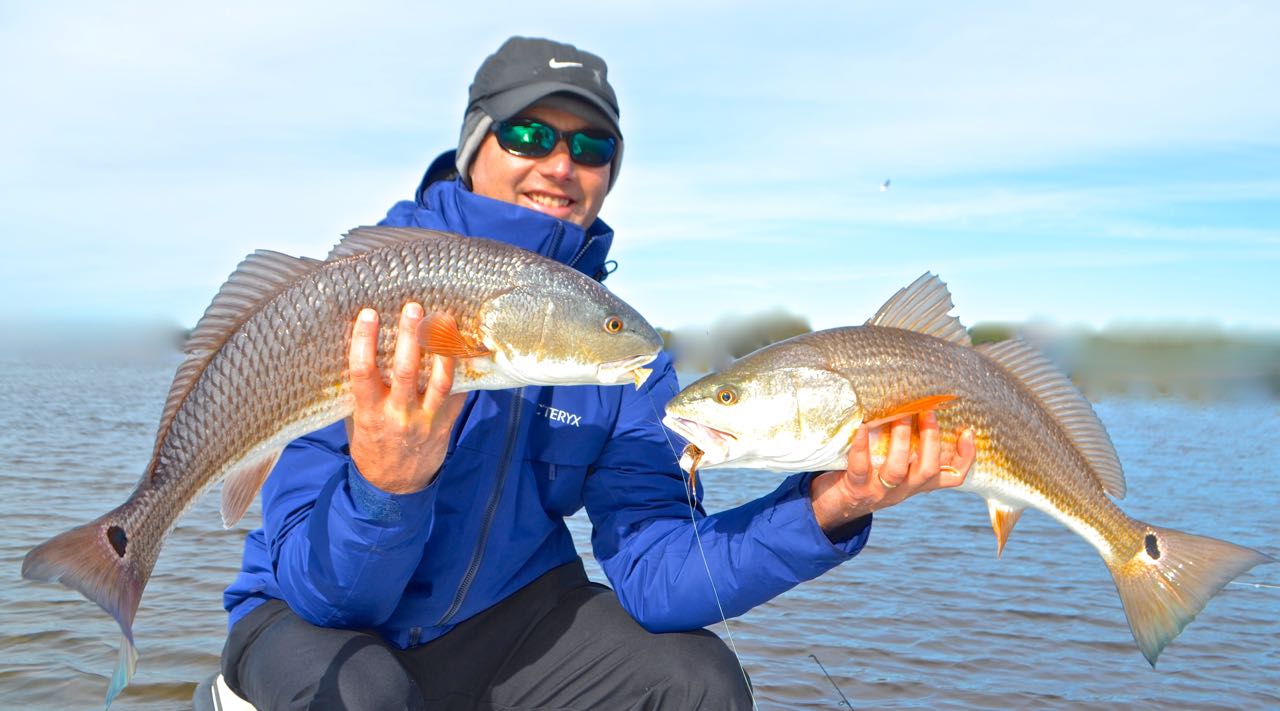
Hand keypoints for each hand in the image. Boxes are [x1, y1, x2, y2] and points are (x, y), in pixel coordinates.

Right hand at [346, 303, 467, 493]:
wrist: (392, 487)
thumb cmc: (371, 446)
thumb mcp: (357, 420)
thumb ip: (364, 390)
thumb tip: (367, 347)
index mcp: (370, 412)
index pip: (363, 371)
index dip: (364, 340)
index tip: (369, 314)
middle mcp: (399, 415)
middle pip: (406, 371)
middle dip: (410, 336)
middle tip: (414, 308)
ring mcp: (426, 420)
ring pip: (440, 381)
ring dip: (443, 348)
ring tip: (445, 321)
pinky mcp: (446, 424)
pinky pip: (458, 394)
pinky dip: (461, 370)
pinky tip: (463, 346)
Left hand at [809, 411, 976, 535]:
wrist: (837, 506)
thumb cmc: (869, 475)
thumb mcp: (895, 466)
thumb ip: (910, 447)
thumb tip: (921, 407)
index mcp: (917, 482)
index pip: (952, 477)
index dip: (966, 458)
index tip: (969, 432)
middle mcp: (903, 488)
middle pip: (928, 470)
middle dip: (931, 440)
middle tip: (928, 413)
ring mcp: (880, 490)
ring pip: (897, 469)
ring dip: (900, 441)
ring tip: (899, 416)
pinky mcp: (856, 488)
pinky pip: (860, 467)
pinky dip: (861, 446)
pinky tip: (861, 428)